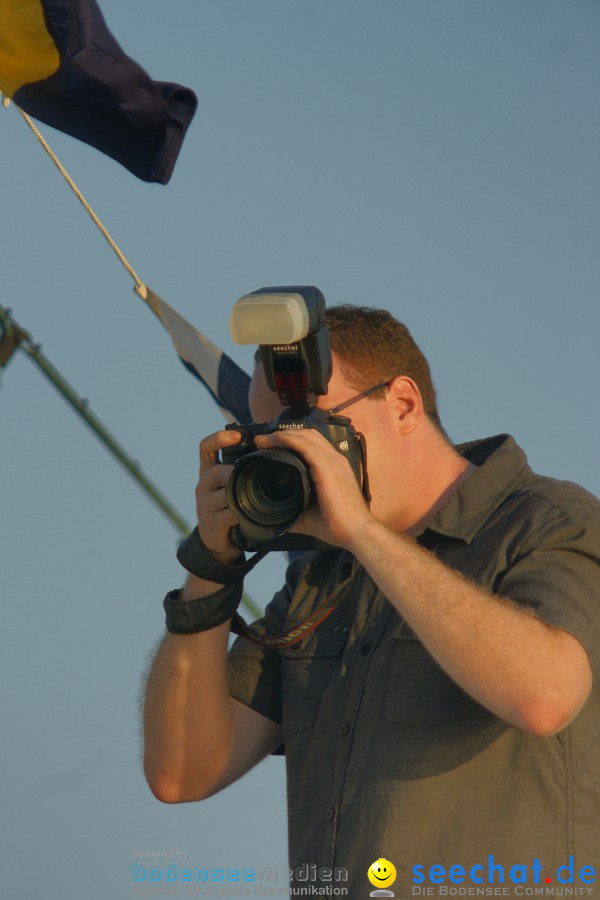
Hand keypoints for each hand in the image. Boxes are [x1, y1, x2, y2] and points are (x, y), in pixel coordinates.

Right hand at [195, 429, 243, 562]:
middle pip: (216, 472)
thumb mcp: (230, 485)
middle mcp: (203, 485)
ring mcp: (204, 505)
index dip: (220, 438)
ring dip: (240, 494)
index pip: (206, 448)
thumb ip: (241, 470)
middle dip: (236, 472)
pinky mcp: (211, 523)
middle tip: (256, 474)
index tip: (238, 434)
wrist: (216, 540)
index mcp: (208, 472)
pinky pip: (227, 515)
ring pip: (222, 494)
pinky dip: (241, 515)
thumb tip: (270, 450)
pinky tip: (250, 515)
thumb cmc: (228, 507)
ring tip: (255, 496)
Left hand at [253, 427, 373, 547]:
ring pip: (306, 436)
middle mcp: (335, 460)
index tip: (272, 446)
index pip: (313, 444)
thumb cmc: (337, 525)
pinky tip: (276, 441)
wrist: (355, 531)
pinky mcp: (327, 467)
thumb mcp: (310, 515)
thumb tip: (278, 515)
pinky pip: (306, 446)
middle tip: (264, 441)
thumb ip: (295, 510)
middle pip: (309, 435)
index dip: (293, 440)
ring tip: (264, 440)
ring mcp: (333, 461)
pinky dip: (289, 440)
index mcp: (333, 467)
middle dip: (285, 434)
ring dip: (282, 435)